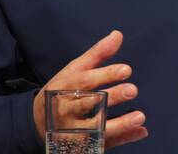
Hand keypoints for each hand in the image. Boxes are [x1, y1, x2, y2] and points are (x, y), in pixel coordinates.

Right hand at [33, 30, 147, 148]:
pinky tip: (139, 132)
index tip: (126, 70)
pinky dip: (122, 139)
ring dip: (119, 125)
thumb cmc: (62, 90)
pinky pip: (102, 144)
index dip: (105, 75)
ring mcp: (72, 131)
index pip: (85, 81)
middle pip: (89, 104)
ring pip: (95, 129)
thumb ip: (97, 54)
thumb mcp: (74, 70)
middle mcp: (66, 110)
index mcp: (65, 88)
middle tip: (133, 90)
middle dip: (112, 97)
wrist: (37, 122)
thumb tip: (118, 35)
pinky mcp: (80, 145)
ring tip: (140, 117)